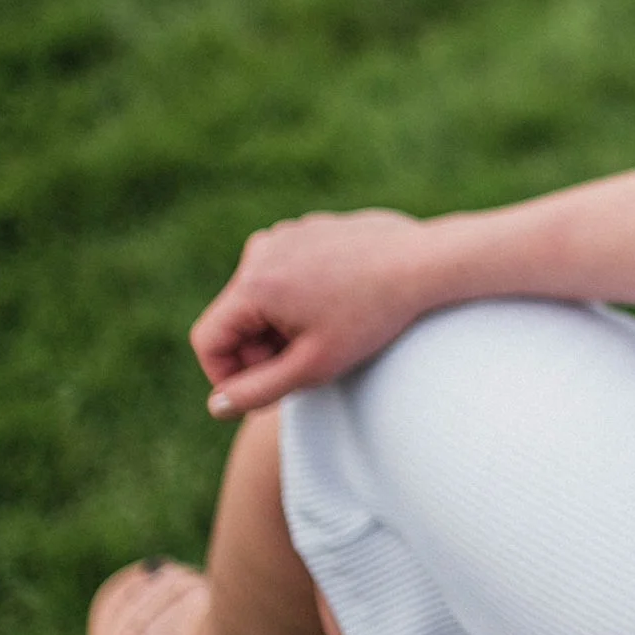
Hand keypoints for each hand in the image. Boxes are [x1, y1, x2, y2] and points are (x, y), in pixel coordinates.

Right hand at [189, 209, 439, 416]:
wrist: (426, 263)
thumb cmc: (373, 316)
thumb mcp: (313, 366)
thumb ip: (258, 392)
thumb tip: (217, 406)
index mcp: (253, 282)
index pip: (208, 340)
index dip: (228, 376)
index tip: (267, 392)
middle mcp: (260, 250)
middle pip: (234, 318)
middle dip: (260, 350)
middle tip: (306, 366)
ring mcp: (285, 234)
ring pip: (260, 298)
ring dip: (280, 325)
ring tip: (328, 334)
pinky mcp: (308, 228)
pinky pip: (286, 273)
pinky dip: (300, 297)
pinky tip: (341, 305)